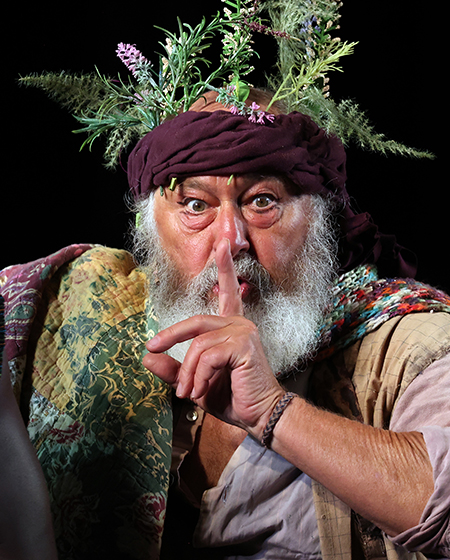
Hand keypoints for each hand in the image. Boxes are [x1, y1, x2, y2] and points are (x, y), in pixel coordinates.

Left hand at [143, 239, 284, 438]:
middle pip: (194, 322)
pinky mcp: (243, 344)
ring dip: (187, 372)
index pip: (226, 292)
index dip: (224, 267)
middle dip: (170, 336)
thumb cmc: (230, 397)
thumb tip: (145, 358)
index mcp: (230, 327)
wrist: (258, 415)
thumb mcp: (194, 382)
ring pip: (197, 345)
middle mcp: (238, 323)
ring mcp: (243, 331)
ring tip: (188, 392)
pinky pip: (207, 355)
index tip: (221, 245)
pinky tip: (200, 390)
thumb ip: (173, 370)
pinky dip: (197, 376)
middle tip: (151, 348)